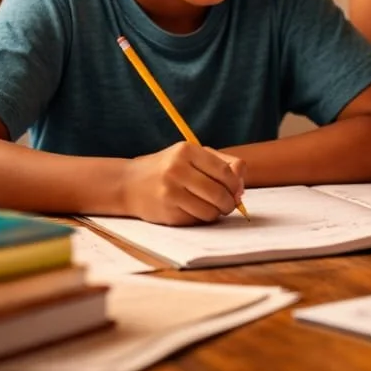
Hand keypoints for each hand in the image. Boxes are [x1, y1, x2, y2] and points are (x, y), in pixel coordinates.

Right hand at [121, 141, 245, 224]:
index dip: (236, 185)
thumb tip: (241, 188)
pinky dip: (201, 218)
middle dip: (229, 202)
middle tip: (228, 204)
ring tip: (212, 208)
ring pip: (210, 210)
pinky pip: (197, 220)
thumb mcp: (191, 156)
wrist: (128, 183)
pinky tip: (194, 210)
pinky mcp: (167, 212)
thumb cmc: (167, 168)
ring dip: (217, 213)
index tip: (236, 191)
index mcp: (187, 150)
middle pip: (220, 192)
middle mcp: (177, 169)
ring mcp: (170, 192)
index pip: (225, 171)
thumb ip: (221, 164)